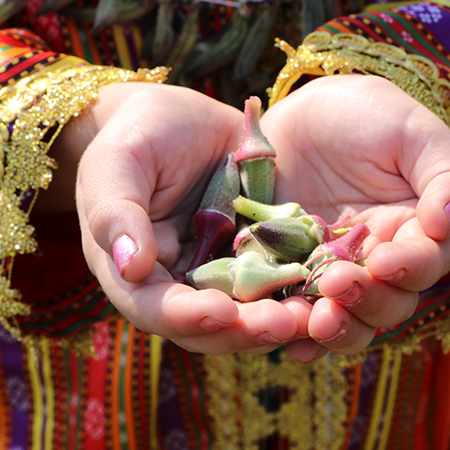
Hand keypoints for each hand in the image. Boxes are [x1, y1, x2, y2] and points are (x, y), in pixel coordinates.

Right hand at [67, 83, 301, 354]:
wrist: (183, 118)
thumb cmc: (138, 135)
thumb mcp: (120, 162)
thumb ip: (118, 212)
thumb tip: (132, 267)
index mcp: (134, 272)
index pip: (155, 308)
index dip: (186, 317)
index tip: (222, 313)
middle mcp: (180, 284)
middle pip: (208, 326)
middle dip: (245, 331)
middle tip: (284, 324)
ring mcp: (223, 274)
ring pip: (249, 313)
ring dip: (280, 320)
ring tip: (315, 316)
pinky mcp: (260, 257)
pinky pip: (281, 283)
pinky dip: (302, 292)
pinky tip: (332, 289)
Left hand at [260, 75, 449, 361]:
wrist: (291, 117)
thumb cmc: (360, 114)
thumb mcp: (409, 129)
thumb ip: (445, 174)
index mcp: (415, 228)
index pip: (426, 263)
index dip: (411, 268)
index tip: (386, 261)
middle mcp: (379, 260)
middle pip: (391, 302)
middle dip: (370, 300)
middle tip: (340, 284)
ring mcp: (335, 273)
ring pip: (351, 319)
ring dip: (339, 328)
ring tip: (318, 321)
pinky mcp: (293, 279)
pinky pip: (301, 318)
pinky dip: (299, 336)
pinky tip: (293, 347)